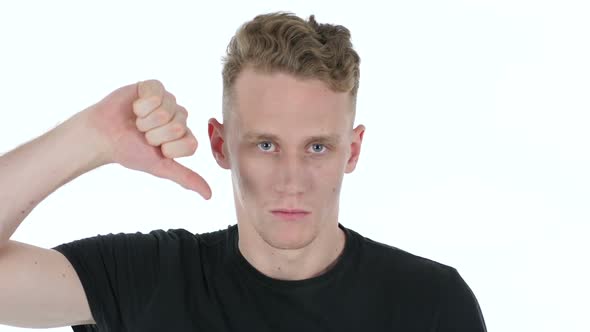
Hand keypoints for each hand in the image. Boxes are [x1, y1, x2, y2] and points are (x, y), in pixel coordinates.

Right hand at [84, 79, 211, 198]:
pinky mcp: (154, 86)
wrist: (102, 136)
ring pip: (166, 112)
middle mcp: (179, 117)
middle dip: (154, 134)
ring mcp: (168, 100)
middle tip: (142, 134)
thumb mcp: (160, 167)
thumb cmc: (129, 151)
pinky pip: (157, 94)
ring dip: (145, 120)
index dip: (169, 149)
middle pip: (177, 127)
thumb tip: (209, 196)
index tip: (155, 149)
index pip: (191, 144)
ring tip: (137, 121)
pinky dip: (141, 104)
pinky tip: (134, 107)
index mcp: (184, 135)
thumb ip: (186, 177)